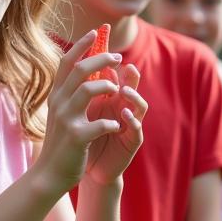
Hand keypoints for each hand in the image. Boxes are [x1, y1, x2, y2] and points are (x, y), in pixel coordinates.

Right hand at [34, 31, 143, 194]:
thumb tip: (83, 70)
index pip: (66, 62)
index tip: (94, 32)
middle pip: (80, 70)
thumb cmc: (61, 142)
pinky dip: (111, 122)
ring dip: (107, 86)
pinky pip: (99, 124)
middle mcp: (59, 103)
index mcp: (56, 96)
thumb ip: (70, 93)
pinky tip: (117, 126)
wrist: (49, 174)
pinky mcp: (77, 138)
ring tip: (117, 90)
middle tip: (117, 56)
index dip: (81, 45)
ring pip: (88, 90)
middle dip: (100, 59)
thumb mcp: (61, 113)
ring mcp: (66, 120)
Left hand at [83, 62, 146, 185]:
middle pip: (133, 87)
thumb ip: (86, 89)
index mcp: (111, 99)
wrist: (85, 167)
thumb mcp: (83, 110)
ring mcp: (129, 124)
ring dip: (134, 97)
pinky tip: (124, 116)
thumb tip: (81, 63)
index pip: (117, 76)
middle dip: (132, 76)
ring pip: (140, 106)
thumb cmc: (85, 135)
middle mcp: (123, 108)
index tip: (110, 53)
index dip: (115, 64)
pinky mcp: (131, 142)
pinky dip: (132, 121)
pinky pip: (137, 129)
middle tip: (126, 65)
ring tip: (124, 91)